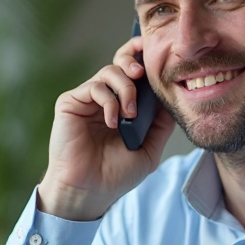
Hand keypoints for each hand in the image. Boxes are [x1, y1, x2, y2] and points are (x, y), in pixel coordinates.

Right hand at [38, 36, 174, 220]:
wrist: (90, 191)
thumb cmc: (116, 174)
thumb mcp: (150, 149)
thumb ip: (162, 124)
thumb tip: (173, 97)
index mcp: (123, 105)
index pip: (134, 72)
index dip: (143, 57)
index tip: (156, 52)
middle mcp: (105, 98)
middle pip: (121, 62)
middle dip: (134, 60)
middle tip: (141, 74)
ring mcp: (87, 100)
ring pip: (109, 71)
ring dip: (126, 89)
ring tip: (130, 115)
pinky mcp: (71, 103)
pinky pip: (94, 87)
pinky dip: (109, 101)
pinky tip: (113, 122)